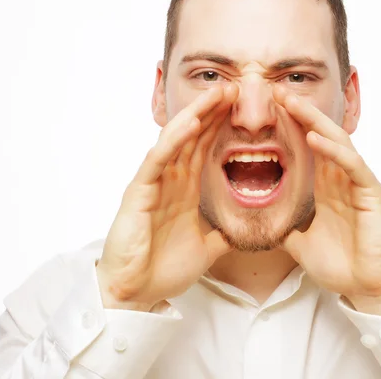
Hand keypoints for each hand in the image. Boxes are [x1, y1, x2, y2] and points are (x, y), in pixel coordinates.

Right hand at [96, 84, 237, 311]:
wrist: (136, 293)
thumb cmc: (163, 268)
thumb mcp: (207, 247)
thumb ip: (223, 233)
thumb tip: (245, 228)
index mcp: (184, 189)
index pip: (204, 148)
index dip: (221, 127)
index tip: (242, 108)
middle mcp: (169, 180)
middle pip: (193, 137)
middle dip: (213, 111)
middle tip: (236, 88)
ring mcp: (153, 183)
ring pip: (176, 140)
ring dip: (196, 115)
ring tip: (218, 94)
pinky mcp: (139, 192)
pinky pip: (157, 160)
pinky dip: (174, 140)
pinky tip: (190, 123)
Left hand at [273, 87, 380, 314]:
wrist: (367, 287)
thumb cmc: (339, 263)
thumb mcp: (299, 239)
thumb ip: (283, 222)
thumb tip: (257, 218)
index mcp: (326, 185)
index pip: (306, 148)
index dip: (289, 127)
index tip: (266, 108)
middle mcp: (342, 178)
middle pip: (320, 135)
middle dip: (299, 112)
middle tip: (276, 91)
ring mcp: (358, 182)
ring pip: (336, 142)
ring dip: (313, 120)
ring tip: (291, 102)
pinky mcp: (372, 193)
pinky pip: (352, 165)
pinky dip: (333, 150)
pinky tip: (314, 137)